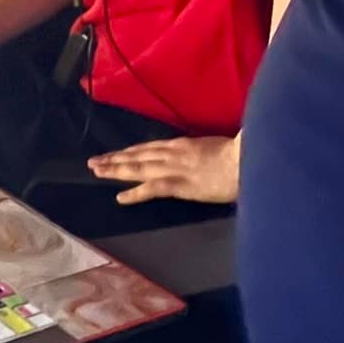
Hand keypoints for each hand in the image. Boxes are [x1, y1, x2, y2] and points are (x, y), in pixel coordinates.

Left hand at [87, 135, 239, 205]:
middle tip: (94, 162)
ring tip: (97, 171)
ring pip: (138, 167)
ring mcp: (175, 168)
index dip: (131, 151)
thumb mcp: (216, 149)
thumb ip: (202, 153)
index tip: (116, 154)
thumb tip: (198, 160)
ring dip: (116, 170)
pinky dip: (135, 192)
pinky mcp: (180, 184)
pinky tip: (120, 197)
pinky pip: (152, 188)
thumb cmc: (241, 155)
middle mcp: (174, 153)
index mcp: (183, 145)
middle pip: (138, 155)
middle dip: (115, 158)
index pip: (150, 148)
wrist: (249, 159)